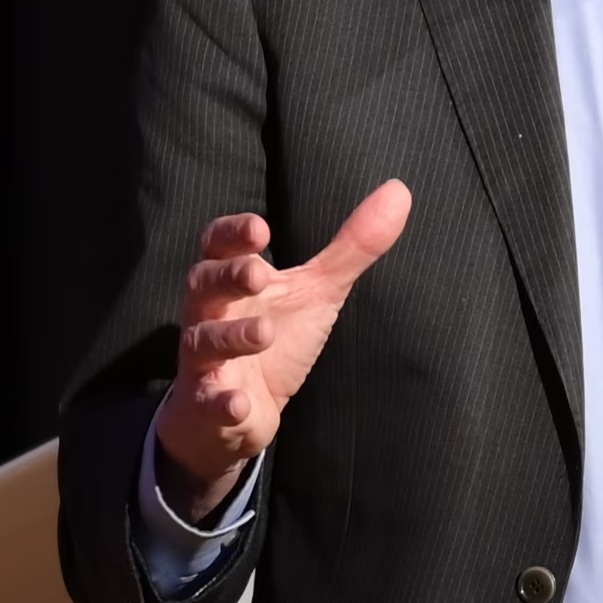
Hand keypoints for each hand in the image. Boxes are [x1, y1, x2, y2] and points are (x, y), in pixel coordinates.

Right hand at [153, 180, 410, 518]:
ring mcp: (205, 361)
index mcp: (231, 280)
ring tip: (265, 333)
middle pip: (202, 284)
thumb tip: (400, 191)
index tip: (260, 228)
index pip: (217, 244)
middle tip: (259, 274)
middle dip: (228, 277)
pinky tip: (240, 403)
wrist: (241, 411)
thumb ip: (352, 246)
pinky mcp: (208, 404)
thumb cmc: (275, 338)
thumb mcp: (317, 291)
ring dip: (232, 336)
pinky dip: (222, 403)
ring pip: (204, 341)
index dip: (232, 234)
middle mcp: (209, 313)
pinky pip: (209, 402)